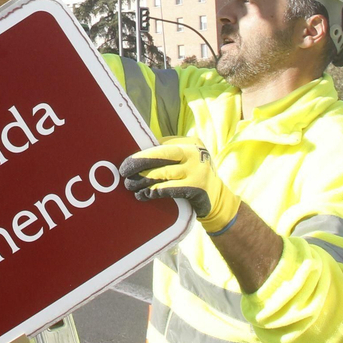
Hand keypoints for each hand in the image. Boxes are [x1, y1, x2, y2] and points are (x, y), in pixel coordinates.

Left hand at [120, 136, 239, 232]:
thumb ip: (167, 155)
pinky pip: (170, 189)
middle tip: (123, 172)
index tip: (126, 161)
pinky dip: (155, 192)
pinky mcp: (198, 188)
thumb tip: (135, 156)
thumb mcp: (185, 160)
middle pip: (160, 155)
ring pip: (162, 174)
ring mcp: (198, 170)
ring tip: (131, 186)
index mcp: (189, 143)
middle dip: (138, 163)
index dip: (141, 153)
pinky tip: (145, 195)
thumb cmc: (192, 177)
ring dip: (142, 181)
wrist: (219, 199)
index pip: (160, 144)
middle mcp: (194, 153)